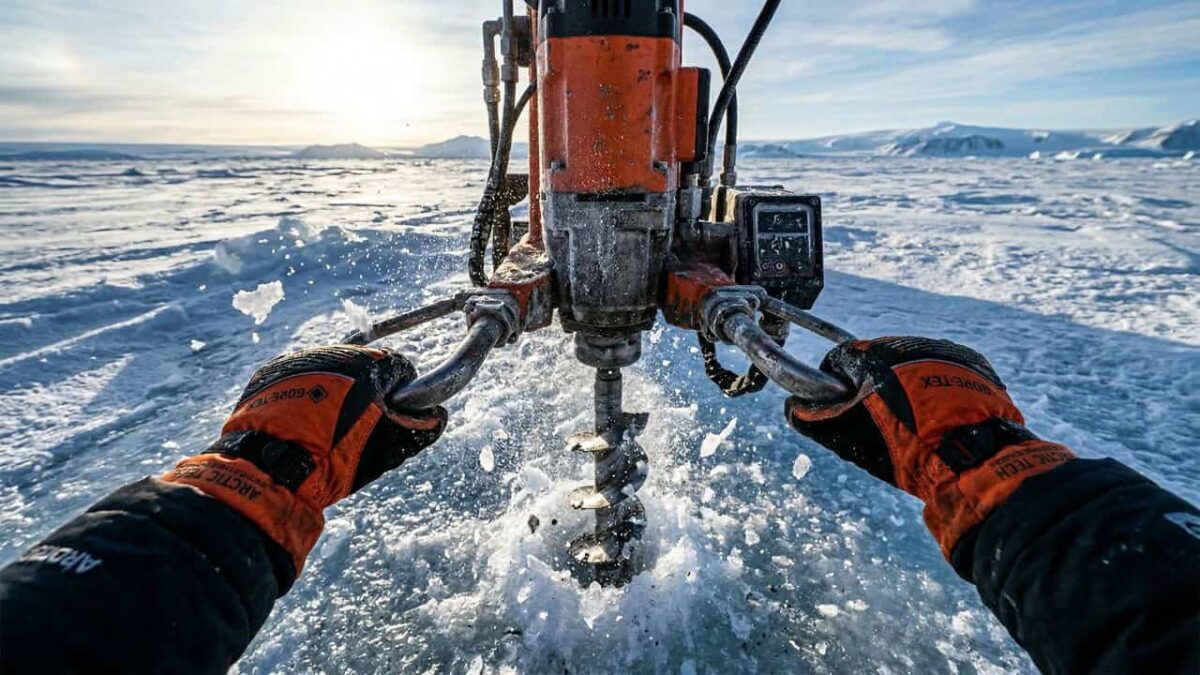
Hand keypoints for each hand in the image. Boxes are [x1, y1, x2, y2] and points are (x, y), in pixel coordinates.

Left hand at [164, 346, 445, 571]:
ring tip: (324, 429)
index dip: (400, 395)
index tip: (389, 417)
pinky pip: (298, 379)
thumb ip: (424, 425)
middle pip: (363, 368)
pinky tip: (301, 424)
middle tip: (356, 428)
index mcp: (370, 363)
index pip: (399, 368)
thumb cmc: (340, 457)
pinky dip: (303, 396)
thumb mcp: (392, 447)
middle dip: (365, 393)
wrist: (274, 467)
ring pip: (329, 373)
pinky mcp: (271, 372)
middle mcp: (336, 352)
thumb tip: (438, 412)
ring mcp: (300, 359)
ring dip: (333, 393)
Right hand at [786, 337, 1073, 556]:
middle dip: (873, 385)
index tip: (841, 406)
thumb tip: (792, 407)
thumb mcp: (849, 438)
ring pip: (913, 364)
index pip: (840, 358)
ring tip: (915, 421)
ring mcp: (943, 351)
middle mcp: (907, 344)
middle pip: (878, 360)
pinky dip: (939, 388)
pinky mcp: (973, 363)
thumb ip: (814, 418)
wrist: (972, 455)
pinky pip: (946, 371)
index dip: (835, 383)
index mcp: (873, 356)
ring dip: (907, 385)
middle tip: (879, 420)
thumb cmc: (903, 446)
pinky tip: (941, 416)